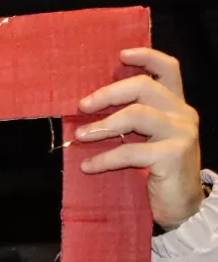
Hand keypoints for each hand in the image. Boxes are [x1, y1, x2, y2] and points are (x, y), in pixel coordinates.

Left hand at [77, 48, 202, 229]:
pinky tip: (88, 166)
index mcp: (176, 105)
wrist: (178, 207)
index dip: (146, 57)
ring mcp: (181, 133)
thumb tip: (89, 109)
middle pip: (144, 87)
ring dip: (102, 125)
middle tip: (82, 106)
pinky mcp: (173, 155)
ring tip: (80, 135)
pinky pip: (131, 151)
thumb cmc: (155, 173)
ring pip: (137, 115)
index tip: (120, 54)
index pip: (168, 69)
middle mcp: (182, 114)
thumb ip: (131, 122)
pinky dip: (104, 158)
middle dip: (108, 94)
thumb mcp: (145, 140)